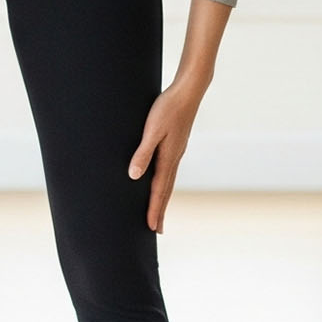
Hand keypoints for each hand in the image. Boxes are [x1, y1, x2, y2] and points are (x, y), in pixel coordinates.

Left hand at [128, 78, 206, 232]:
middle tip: (158, 230)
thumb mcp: (152, 130)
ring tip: (159, 211)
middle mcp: (174, 158)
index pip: (159, 190)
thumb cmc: (168, 108)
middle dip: (161, 210)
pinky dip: (166, 183)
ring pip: (169, 181)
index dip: (155, 210)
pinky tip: (163, 181)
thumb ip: (143, 152)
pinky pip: (170, 170)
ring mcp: (177, 151)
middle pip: (166, 190)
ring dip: (164, 198)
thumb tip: (134, 176)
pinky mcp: (176, 144)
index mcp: (168, 158)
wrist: (188, 91)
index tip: (152, 228)